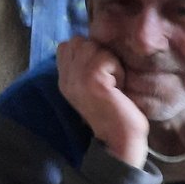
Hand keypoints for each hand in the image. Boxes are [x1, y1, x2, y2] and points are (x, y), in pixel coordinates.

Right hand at [57, 36, 148, 167]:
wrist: (120, 141)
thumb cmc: (114, 115)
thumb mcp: (92, 87)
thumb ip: (84, 68)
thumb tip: (90, 45)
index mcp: (64, 80)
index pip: (67, 45)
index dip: (88, 52)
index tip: (100, 75)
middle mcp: (65, 78)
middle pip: (80, 41)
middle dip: (99, 55)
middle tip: (108, 81)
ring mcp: (77, 79)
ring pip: (93, 46)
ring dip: (109, 62)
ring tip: (112, 85)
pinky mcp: (92, 80)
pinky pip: (106, 57)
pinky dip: (117, 70)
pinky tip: (117, 88)